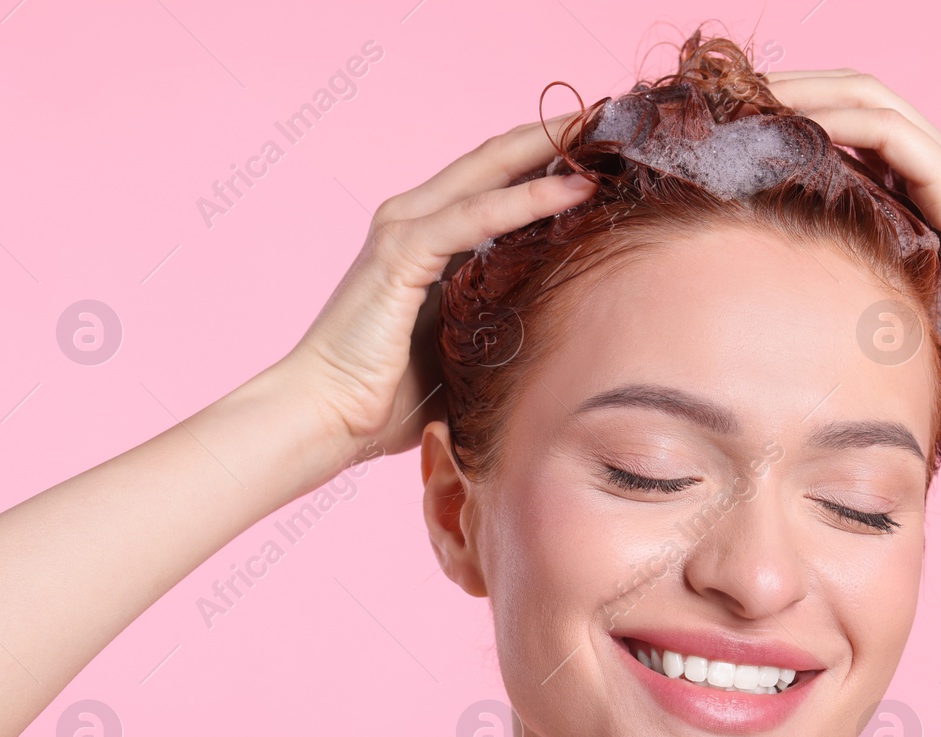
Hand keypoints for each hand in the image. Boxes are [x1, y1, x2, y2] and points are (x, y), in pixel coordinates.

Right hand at [280, 113, 597, 456]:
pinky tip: (573, 188)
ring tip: (606, 135)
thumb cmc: (388, 397)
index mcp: (427, 237)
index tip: (604, 146)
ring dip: (550, 150)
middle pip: (496, 158)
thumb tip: (560, 329)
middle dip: (556, 134)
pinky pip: (476, 216)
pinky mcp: (402, 253)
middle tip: (614, 115)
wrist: (327, 417)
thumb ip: (496, 318)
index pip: (495, 179)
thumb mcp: (462, 345)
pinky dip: (527, 199)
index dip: (547, 156)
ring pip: (489, 172)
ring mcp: (404, 230)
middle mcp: (413, 219)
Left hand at [765, 70, 940, 413]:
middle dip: (794, 88)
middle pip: (859, 96)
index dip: (803, 115)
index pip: (858, 126)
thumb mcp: (906, 312)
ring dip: (806, 91)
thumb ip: (868, 292)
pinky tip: (792, 124)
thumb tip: (802, 318)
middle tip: (730, 98)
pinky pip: (888, 131)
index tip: (743, 129)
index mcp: (928, 192)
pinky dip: (837, 119)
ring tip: (749, 98)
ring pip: (869, 98)